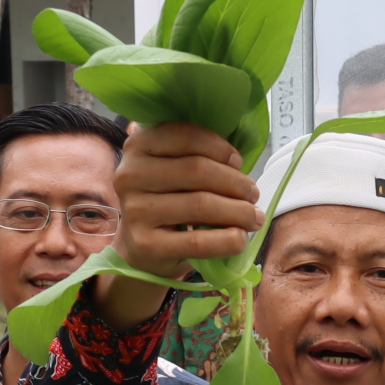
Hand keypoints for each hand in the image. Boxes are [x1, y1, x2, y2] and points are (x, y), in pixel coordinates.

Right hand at [97, 121, 264, 328]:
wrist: (142, 249)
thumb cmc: (168, 202)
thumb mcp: (173, 171)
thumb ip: (196, 156)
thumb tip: (237, 162)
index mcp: (138, 147)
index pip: (185, 136)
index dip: (219, 147)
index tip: (238, 162)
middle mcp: (130, 175)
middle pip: (197, 170)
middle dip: (236, 182)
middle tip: (253, 194)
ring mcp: (135, 210)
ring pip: (201, 205)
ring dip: (239, 212)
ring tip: (254, 217)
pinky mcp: (146, 244)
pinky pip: (198, 241)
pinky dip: (228, 240)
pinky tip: (240, 238)